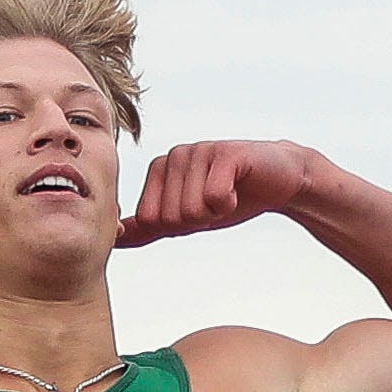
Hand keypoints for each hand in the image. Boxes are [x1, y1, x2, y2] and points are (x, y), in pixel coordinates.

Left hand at [118, 139, 320, 247]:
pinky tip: (238, 188)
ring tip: (228, 193)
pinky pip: (213, 198)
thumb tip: (115, 240)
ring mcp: (199, 151)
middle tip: (216, 202)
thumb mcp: (183, 218)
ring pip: (189, 211)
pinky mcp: (224, 153)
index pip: (148, 220)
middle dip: (196, 221)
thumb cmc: (229, 198)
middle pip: (168, 217)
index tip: (198, 208)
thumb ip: (148, 228)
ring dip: (214, 213)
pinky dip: (228, 204)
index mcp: (158, 170)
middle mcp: (174, 155)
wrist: (277, 182)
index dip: (177, 226)